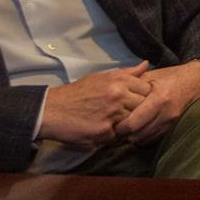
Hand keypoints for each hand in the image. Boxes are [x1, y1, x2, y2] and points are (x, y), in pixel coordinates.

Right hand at [37, 61, 152, 146]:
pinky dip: (110, 134)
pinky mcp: (104, 131)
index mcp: (119, 81)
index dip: (142, 96)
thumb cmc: (78, 92)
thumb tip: (146, 64)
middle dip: (135, 110)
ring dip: (123, 123)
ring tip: (108, 120)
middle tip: (120, 112)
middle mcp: (118, 95)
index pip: (147, 90)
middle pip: (142, 106)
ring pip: (132, 121)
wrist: (52, 110)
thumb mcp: (102, 77)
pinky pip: (117, 135)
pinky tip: (98, 128)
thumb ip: (126, 73)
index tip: (132, 100)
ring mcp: (112, 114)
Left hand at [117, 60, 199, 144]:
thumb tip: (114, 99)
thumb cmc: (171, 76)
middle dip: (125, 134)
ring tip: (128, 129)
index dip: (120, 126)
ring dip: (134, 136)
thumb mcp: (151, 76)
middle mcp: (165, 114)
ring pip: (145, 140)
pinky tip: (140, 129)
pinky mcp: (173, 127)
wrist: (197, 80)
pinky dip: (144, 137)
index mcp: (158, 100)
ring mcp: (171, 122)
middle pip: (137, 135)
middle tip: (118, 127)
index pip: (133, 123)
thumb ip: (132, 87)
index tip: (114, 121)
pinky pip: (153, 138)